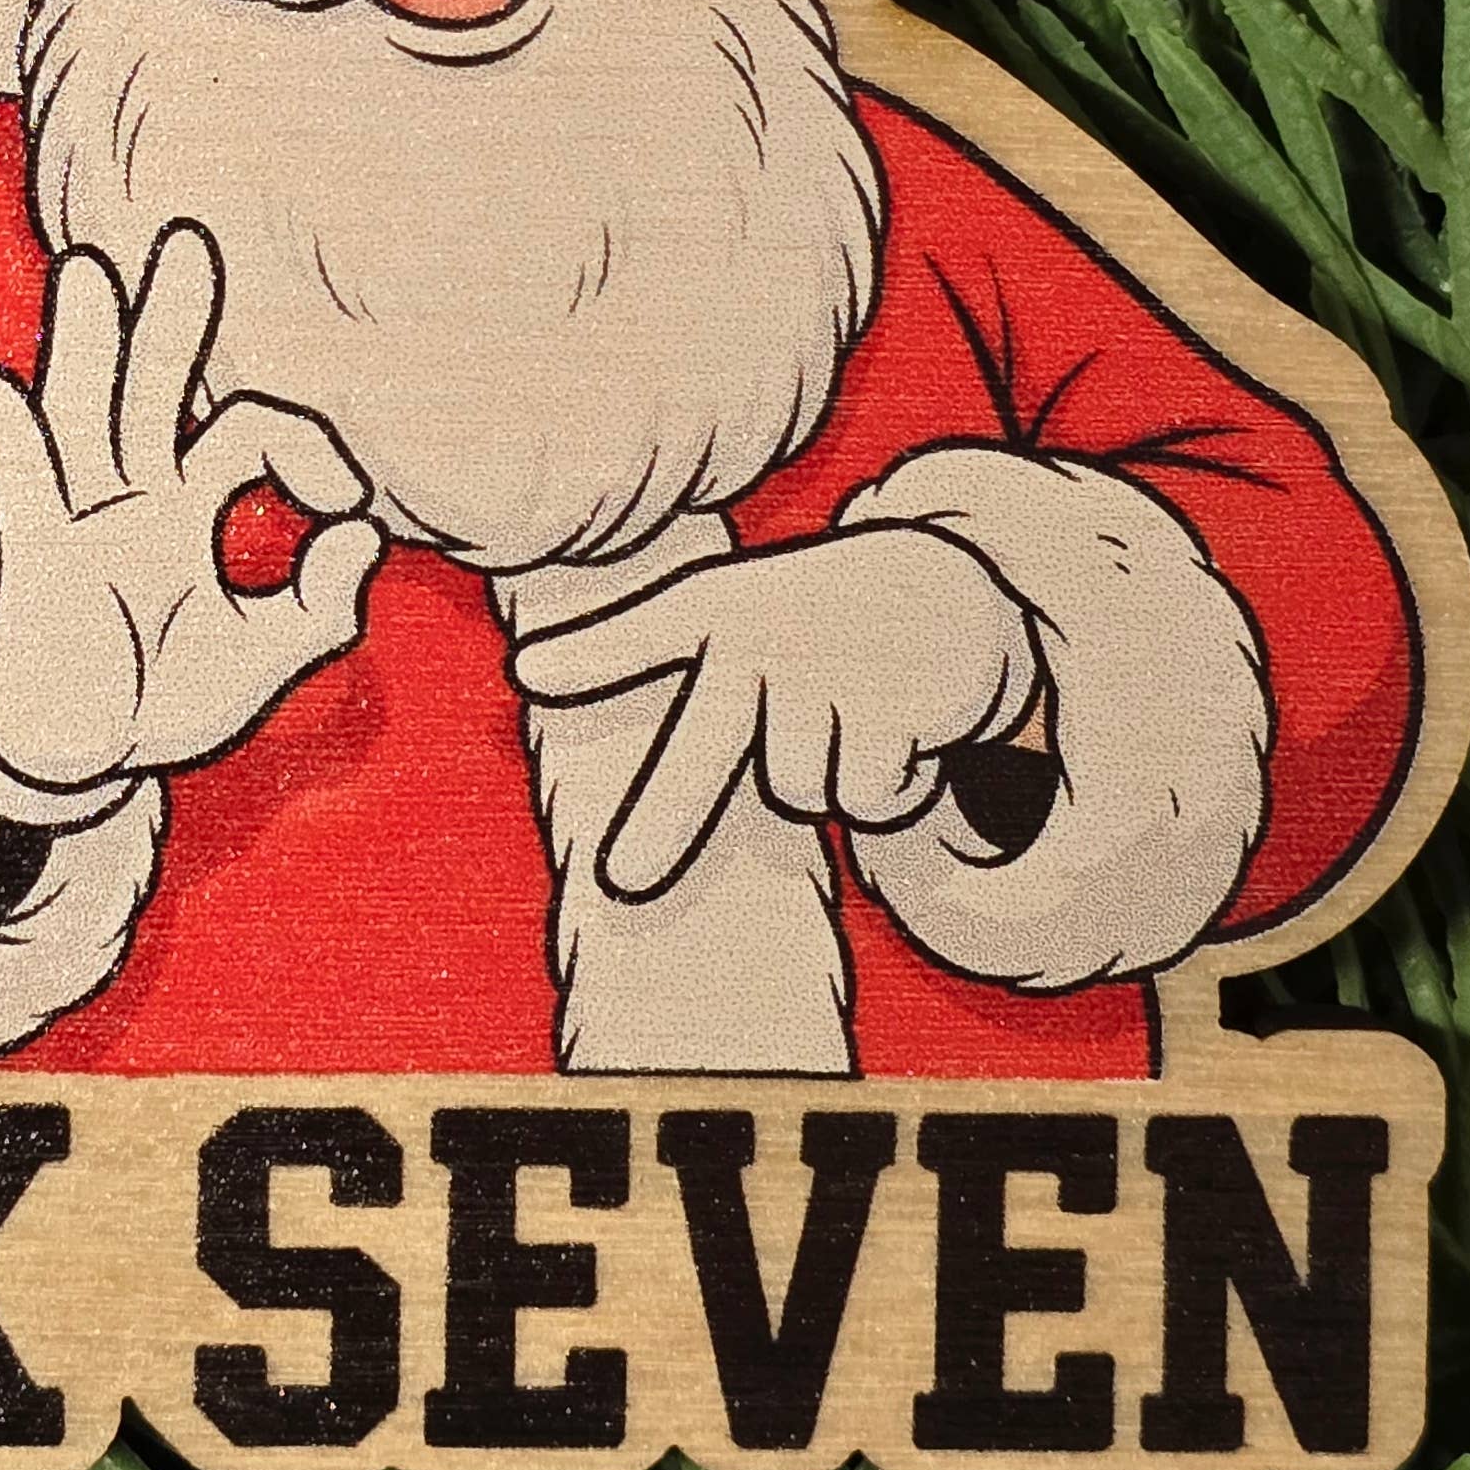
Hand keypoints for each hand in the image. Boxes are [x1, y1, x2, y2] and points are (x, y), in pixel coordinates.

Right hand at [0, 224, 381, 803]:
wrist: (84, 757)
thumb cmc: (165, 691)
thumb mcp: (265, 656)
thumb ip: (321, 602)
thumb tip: (361, 533)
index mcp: (188, 502)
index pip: (252, 431)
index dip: (309, 447)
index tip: (345, 498)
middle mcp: (131, 492)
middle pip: (153, 384)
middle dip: (171, 314)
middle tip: (189, 239)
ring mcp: (78, 520)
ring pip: (85, 413)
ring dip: (87, 344)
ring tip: (89, 271)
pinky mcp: (36, 563)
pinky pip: (21, 493)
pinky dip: (12, 444)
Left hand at [511, 523, 1037, 900]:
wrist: (945, 591)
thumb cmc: (802, 621)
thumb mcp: (722, 620)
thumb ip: (626, 648)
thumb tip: (524, 670)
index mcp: (710, 613)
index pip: (645, 632)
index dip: (588, 656)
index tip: (530, 673)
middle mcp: (768, 638)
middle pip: (709, 744)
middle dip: (664, 820)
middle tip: (622, 879)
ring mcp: (835, 673)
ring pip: (803, 792)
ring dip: (830, 774)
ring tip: (848, 714)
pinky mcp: (900, 708)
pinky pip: (872, 799)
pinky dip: (891, 783)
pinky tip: (899, 727)